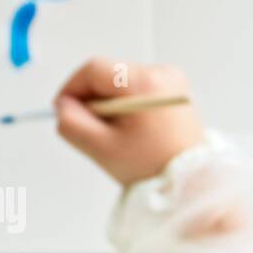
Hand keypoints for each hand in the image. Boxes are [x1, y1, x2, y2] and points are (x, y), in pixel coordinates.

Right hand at [54, 57, 205, 185]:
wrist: (190, 182)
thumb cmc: (151, 168)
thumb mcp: (101, 148)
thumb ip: (71, 123)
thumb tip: (62, 105)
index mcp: (145, 82)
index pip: (93, 69)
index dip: (71, 88)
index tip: (63, 109)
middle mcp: (162, 73)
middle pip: (108, 75)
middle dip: (92, 100)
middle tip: (93, 130)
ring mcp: (172, 80)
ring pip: (121, 83)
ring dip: (109, 104)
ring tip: (117, 134)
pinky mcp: (176, 90)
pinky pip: (138, 90)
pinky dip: (126, 106)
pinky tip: (133, 130)